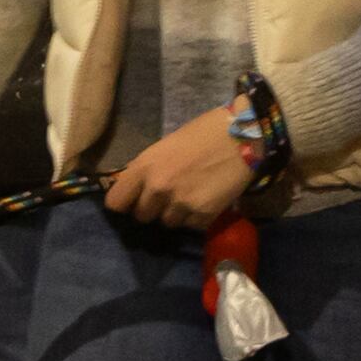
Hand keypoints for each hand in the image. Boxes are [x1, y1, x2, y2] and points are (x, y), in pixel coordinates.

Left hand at [105, 101, 259, 231]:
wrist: (245, 136)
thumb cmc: (204, 134)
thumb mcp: (165, 147)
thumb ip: (147, 170)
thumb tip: (134, 188)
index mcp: (143, 167)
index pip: (115, 203)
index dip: (124, 203)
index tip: (132, 202)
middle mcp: (157, 188)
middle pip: (142, 216)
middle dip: (152, 209)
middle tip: (167, 197)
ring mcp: (180, 204)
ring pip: (167, 223)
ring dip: (176, 214)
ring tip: (191, 196)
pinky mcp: (203, 215)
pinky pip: (191, 226)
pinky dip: (197, 218)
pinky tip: (206, 199)